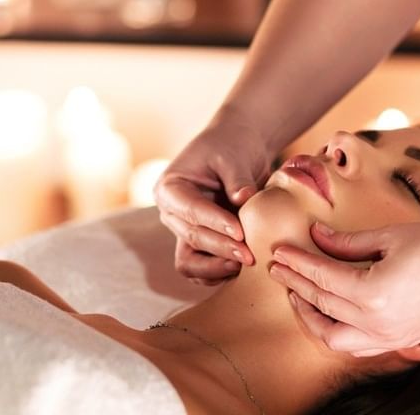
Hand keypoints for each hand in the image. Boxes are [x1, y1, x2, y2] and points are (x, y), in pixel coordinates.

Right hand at [155, 111, 272, 284]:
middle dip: (221, 247)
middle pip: (192, 237)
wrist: (239, 151)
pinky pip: (202, 268)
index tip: (240, 231)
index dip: (214, 223)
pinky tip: (243, 270)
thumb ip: (237, 179)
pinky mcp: (200, 244)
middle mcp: (172, 213)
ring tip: (245, 265)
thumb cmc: (232, 147)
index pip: (190, 210)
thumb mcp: (233, 156)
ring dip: (217, 267)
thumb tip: (243, 199)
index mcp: (170, 188)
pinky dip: (220, 271)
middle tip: (249, 254)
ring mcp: (184, 231)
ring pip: (191, 261)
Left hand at [268, 219, 419, 355]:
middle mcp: (378, 322)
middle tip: (280, 267)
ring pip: (334, 338)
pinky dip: (337, 332)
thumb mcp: (391, 236)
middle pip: (322, 305)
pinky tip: (331, 314)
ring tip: (299, 294)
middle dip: (297, 284)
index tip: (279, 250)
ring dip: (312, 317)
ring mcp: (391, 336)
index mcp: (373, 293)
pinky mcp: (402, 340)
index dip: (297, 262)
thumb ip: (349, 242)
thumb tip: (316, 237)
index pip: (321, 278)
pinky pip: (358, 346)